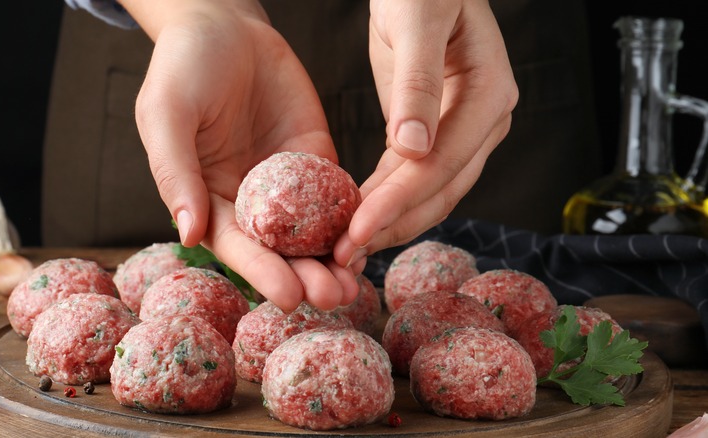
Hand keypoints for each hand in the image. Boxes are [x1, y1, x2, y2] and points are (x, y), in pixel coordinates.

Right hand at [118, 0, 359, 310]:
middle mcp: (249, 201)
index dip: (261, 272)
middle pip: (280, 250)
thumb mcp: (167, 114)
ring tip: (355, 282)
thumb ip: (176, 171)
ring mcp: (287, 184)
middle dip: (306, 276)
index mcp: (207, 200)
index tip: (288, 296)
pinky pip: (338, 193)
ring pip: (313, 232)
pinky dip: (354, 218)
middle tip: (335, 296)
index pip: (236, 246)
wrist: (224, 25)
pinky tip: (372, 235)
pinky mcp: (317, 160)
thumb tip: (187, 234)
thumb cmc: (183, 68)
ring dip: (334, 259)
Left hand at [334, 0, 517, 265]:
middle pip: (442, 189)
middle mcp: (486, 120)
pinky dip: (388, 200)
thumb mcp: (416, 21)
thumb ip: (417, 82)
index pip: (442, 163)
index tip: (356, 230)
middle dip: (393, 225)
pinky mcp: (441, 132)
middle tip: (344, 258)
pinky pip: (416, 177)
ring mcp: (468, 130)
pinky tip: (359, 218)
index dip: (399, 201)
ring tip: (345, 252)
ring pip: (432, 192)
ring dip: (391, 223)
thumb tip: (413, 148)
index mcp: (488, 95)